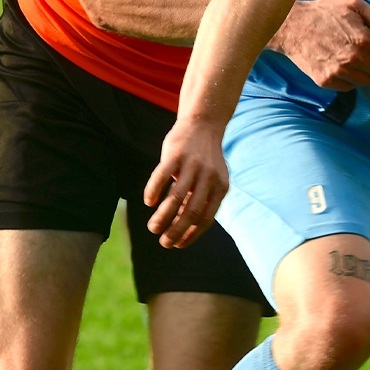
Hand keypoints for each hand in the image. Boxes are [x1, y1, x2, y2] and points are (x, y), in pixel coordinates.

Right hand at [144, 119, 229, 249]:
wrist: (204, 124)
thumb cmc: (205, 159)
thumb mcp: (210, 180)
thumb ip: (199, 200)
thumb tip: (182, 227)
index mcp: (220, 187)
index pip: (206, 218)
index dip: (191, 235)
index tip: (178, 246)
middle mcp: (209, 177)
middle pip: (190, 212)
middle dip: (175, 232)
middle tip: (163, 243)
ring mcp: (192, 165)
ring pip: (175, 198)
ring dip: (162, 217)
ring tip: (152, 228)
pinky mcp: (175, 154)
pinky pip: (161, 177)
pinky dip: (153, 192)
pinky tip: (149, 202)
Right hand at [269, 0, 369, 89]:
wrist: (292, 26)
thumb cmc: (324, 13)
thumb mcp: (354, 4)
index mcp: (364, 39)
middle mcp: (353, 59)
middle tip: (365, 52)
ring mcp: (339, 72)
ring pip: (366, 81)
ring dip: (362, 71)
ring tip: (349, 58)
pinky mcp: (326, 81)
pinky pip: (349, 87)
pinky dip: (347, 78)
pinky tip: (338, 64)